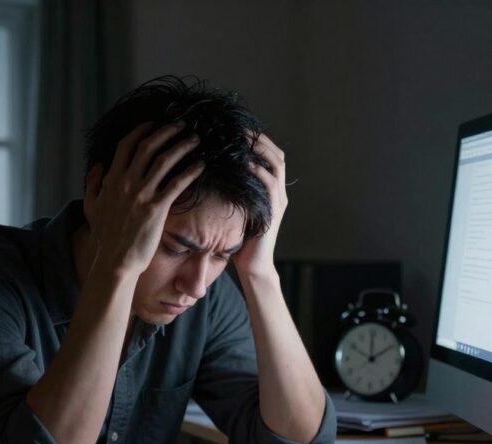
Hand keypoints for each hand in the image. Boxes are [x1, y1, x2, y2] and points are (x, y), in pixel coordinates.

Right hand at [83, 122, 203, 275]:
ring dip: (181, 146)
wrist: (116, 260)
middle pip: (148, 147)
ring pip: (164, 161)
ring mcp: (141, 195)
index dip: (142, 131)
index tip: (155, 123)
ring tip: (194, 140)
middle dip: (166, 132)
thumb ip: (93, 183)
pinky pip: (177, 183)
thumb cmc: (105, 236)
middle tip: (181, 126)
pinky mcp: (156, 209)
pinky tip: (200, 165)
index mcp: (111, 180)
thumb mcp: (92, 207)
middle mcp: (126, 183)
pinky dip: (190, 171)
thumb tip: (97, 165)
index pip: (126, 146)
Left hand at [233, 133, 286, 278]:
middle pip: (277, 156)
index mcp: (271, 192)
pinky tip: (246, 162)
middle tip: (241, 128)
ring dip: (261, 149)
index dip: (258, 141)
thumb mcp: (236, 210)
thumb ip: (232, 193)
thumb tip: (212, 175)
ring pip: (277, 166)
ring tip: (244, 138)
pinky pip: (270, 185)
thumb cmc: (240, 242)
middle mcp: (278, 193)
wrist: (253, 267)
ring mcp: (278, 202)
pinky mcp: (274, 212)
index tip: (239, 129)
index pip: (270, 157)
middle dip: (261, 139)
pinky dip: (259, 171)